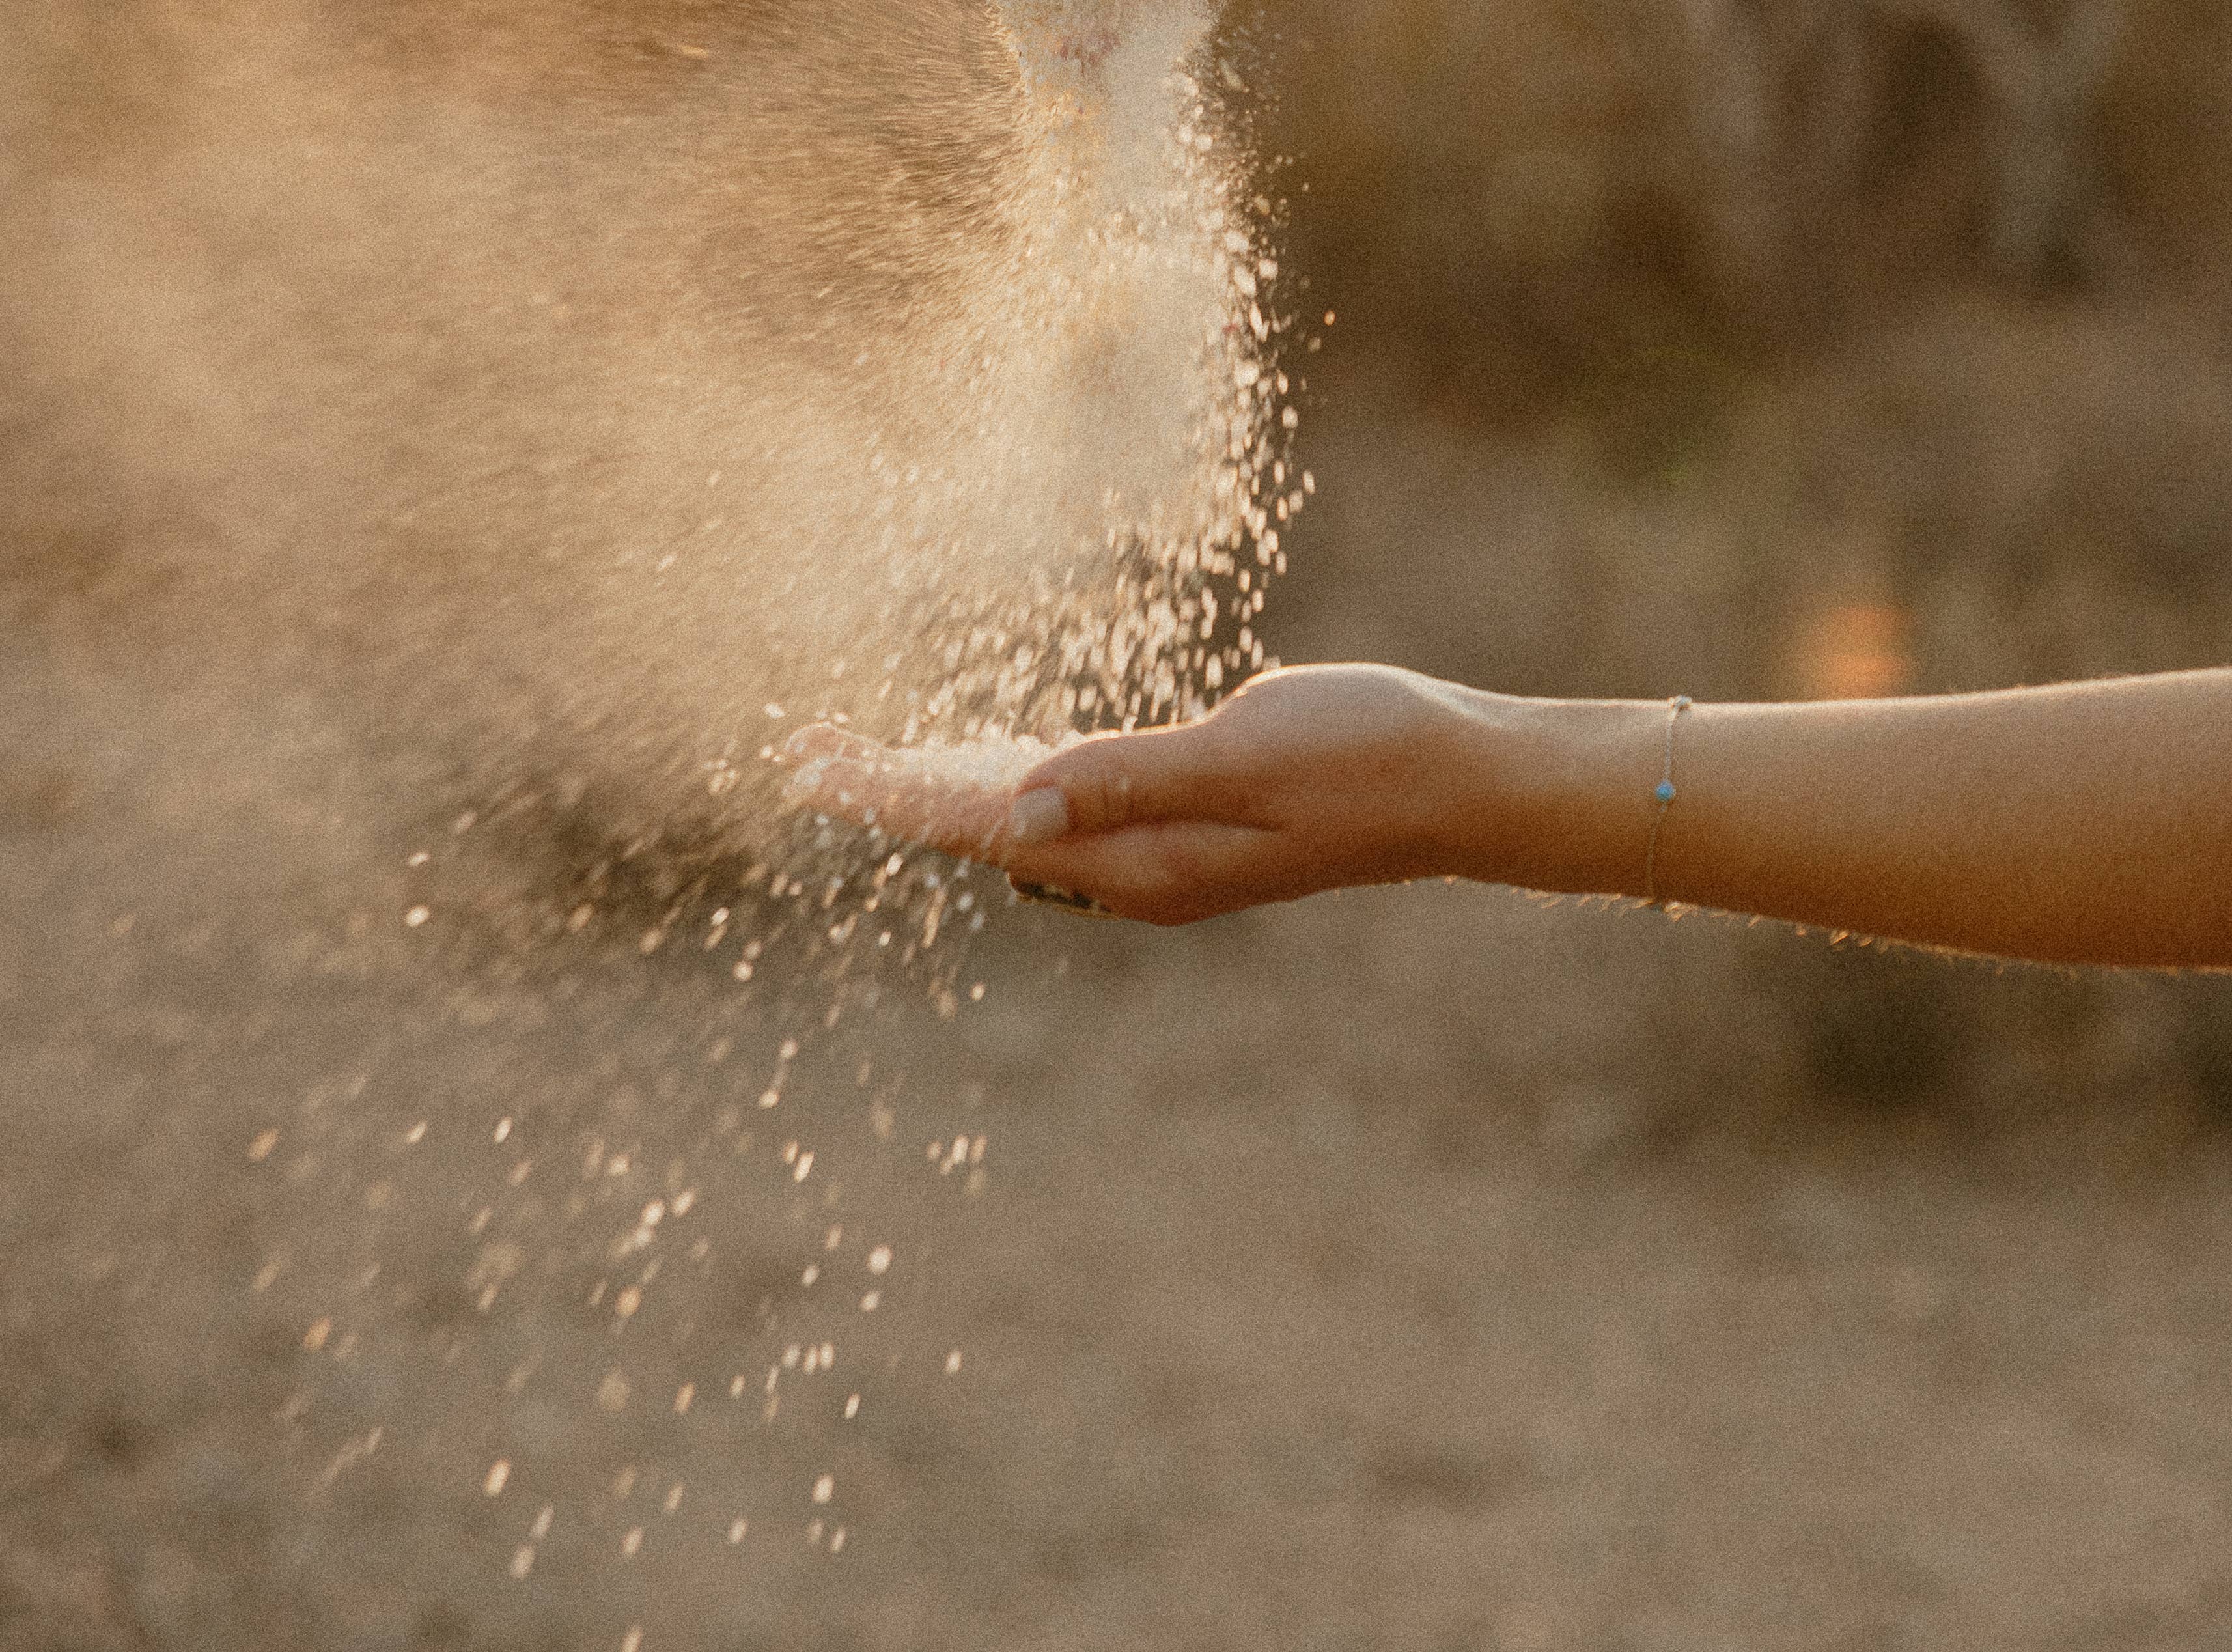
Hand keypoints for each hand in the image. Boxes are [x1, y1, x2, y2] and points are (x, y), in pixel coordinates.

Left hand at [782, 664, 1503, 923]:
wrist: (1464, 783)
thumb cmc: (1368, 758)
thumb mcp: (1245, 757)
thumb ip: (1130, 778)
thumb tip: (1015, 806)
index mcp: (1142, 859)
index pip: (983, 827)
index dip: (892, 795)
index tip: (810, 770)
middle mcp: (1139, 866)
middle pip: (985, 829)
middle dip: (895, 791)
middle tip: (803, 756)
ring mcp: (1166, 847)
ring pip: (1025, 816)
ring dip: (946, 782)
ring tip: (867, 758)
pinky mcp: (1193, 817)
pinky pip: (1076, 802)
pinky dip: (1014, 775)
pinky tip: (992, 756)